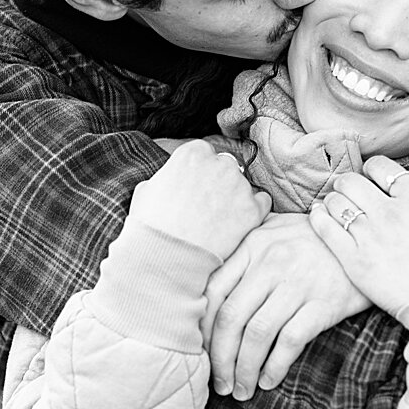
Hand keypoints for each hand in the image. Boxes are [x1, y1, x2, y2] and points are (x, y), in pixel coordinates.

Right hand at [128, 139, 270, 260]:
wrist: (167, 257)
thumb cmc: (151, 226)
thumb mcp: (146, 190)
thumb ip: (166, 176)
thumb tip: (172, 179)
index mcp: (192, 154)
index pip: (204, 151)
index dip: (199, 170)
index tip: (196, 184)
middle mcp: (219, 164)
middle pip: (225, 166)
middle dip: (218, 181)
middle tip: (206, 204)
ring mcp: (239, 186)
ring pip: (243, 184)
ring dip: (234, 197)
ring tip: (217, 220)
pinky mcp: (252, 210)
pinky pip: (261, 202)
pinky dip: (252, 210)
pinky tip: (237, 223)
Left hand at [202, 213, 369, 398]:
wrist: (369, 235)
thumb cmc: (315, 238)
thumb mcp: (276, 228)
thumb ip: (244, 249)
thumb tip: (208, 285)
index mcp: (252, 246)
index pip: (214, 292)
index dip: (203, 329)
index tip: (201, 354)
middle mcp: (270, 263)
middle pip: (232, 318)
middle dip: (220, 358)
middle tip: (219, 383)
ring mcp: (298, 284)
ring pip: (258, 333)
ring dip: (244, 368)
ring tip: (242, 389)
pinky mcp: (325, 303)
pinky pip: (291, 340)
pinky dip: (276, 365)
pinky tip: (269, 381)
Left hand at [308, 156, 408, 318]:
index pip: (380, 167)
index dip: (372, 169)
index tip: (370, 177)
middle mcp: (390, 212)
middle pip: (351, 182)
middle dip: (347, 182)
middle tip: (347, 189)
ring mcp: (370, 235)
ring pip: (336, 202)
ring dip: (333, 199)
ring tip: (335, 205)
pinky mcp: (354, 259)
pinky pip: (325, 228)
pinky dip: (318, 217)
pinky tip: (319, 215)